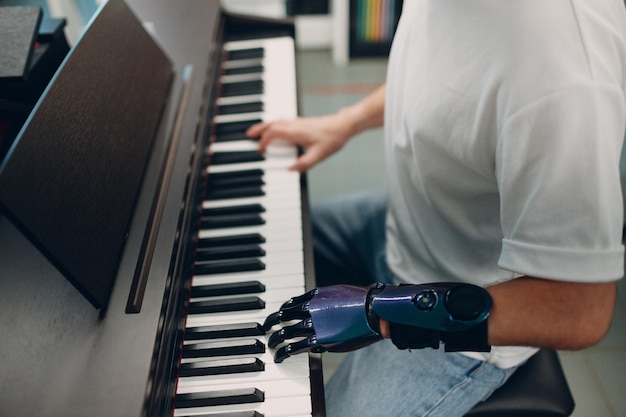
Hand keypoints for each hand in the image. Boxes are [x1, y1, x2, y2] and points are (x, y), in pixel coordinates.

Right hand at [246, 112, 354, 172]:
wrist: (343, 125)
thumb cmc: (332, 138)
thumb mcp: (319, 155)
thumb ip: (304, 164)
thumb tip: (291, 171)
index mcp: (296, 131)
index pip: (274, 133)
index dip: (265, 141)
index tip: (260, 150)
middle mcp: (295, 124)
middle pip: (271, 123)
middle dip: (259, 129)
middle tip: (248, 135)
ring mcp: (298, 122)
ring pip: (276, 121)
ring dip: (265, 126)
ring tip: (257, 133)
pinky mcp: (302, 122)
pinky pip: (283, 122)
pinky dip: (274, 125)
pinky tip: (275, 131)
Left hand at [262, 282, 492, 361]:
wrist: (377, 310)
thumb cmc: (366, 302)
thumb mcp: (343, 293)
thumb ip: (329, 299)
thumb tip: (324, 301)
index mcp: (316, 296)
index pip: (289, 303)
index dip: (279, 311)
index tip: (274, 316)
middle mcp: (311, 308)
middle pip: (282, 316)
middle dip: (269, 323)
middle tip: (263, 329)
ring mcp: (315, 324)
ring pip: (284, 331)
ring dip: (273, 339)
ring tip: (268, 346)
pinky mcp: (321, 340)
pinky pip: (295, 347)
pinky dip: (283, 352)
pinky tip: (279, 357)